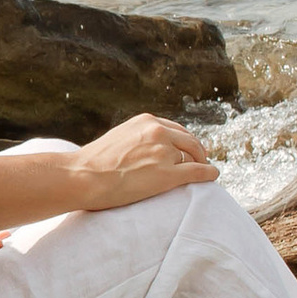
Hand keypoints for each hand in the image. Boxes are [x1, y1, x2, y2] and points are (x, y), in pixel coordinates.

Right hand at [63, 115, 220, 207]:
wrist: (83, 176)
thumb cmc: (92, 162)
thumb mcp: (118, 138)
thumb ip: (136, 138)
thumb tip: (144, 149)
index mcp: (146, 121)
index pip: (175, 129)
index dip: (185, 141)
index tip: (188, 149)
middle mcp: (158, 132)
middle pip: (189, 141)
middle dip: (197, 151)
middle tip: (201, 161)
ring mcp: (164, 153)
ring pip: (193, 156)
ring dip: (200, 164)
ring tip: (204, 171)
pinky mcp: (167, 174)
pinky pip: (197, 172)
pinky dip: (209, 173)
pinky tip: (213, 175)